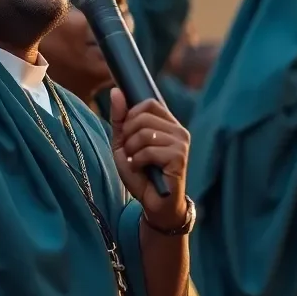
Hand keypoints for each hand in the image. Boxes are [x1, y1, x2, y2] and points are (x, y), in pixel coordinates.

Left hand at [110, 93, 188, 228]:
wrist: (154, 204)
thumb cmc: (141, 173)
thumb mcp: (124, 143)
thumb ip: (120, 119)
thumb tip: (115, 91)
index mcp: (168, 124)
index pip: (148, 103)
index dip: (131, 116)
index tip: (127, 134)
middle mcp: (178, 130)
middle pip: (142, 117)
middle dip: (127, 136)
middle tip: (132, 153)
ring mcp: (181, 143)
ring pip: (143, 134)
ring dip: (132, 151)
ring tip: (137, 162)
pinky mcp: (179, 158)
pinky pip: (148, 151)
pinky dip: (138, 162)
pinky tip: (142, 170)